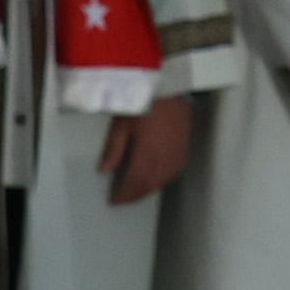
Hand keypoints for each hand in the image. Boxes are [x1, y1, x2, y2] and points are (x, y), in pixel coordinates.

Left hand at [99, 88, 197, 203]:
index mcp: (147, 155)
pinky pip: (173, 174)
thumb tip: (104, 170)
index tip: (114, 201)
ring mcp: (177, 156)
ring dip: (148, 189)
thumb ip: (114, 149)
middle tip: (123, 199)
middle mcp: (164, 160)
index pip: (134, 183)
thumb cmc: (144, 103)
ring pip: (162, 182)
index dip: (124, 195)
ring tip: (136, 191)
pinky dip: (161, 180)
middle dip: (135, 195)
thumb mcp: (122, 124)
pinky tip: (154, 179)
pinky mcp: (184, 151)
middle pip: (149, 186)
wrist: (171, 89)